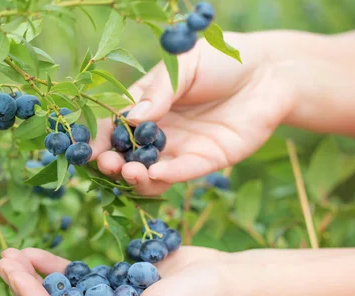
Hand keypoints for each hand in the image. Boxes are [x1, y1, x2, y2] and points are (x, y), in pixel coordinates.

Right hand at [90, 32, 294, 195]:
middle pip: (127, 154)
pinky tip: (156, 174)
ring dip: (135, 177)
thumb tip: (130, 119)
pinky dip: (167, 176)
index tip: (84, 151)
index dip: (97, 139)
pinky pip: (181, 173)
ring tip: (129, 172)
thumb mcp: (184, 64)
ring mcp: (180, 148)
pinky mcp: (205, 162)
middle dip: (112, 163)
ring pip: (150, 171)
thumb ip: (159, 91)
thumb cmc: (222, 59)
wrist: (271, 72)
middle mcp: (158, 131)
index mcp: (146, 104)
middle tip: (107, 164)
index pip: (113, 125)